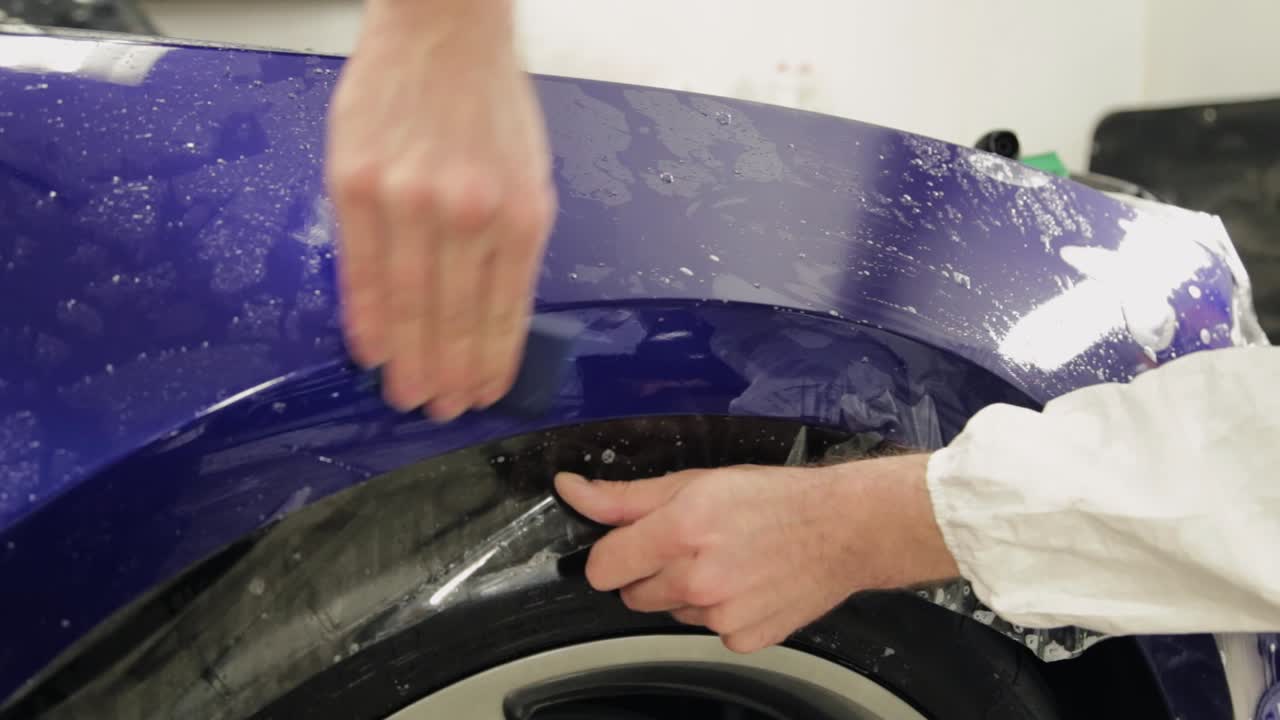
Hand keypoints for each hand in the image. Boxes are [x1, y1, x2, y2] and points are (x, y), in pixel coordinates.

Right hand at [327, 0, 555, 420]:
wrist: (441, 27)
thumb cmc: (487, 101)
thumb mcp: (529, 172)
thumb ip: (511, 242)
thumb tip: (490, 311)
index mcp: (521, 214)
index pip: (503, 312)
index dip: (490, 361)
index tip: (481, 394)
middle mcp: (467, 214)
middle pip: (454, 319)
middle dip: (448, 374)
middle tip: (441, 411)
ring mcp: (408, 201)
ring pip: (408, 305)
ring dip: (408, 360)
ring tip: (407, 396)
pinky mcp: (356, 185)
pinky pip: (361, 270)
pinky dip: (367, 318)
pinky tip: (371, 351)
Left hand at [554, 454, 958, 652]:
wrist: (842, 529)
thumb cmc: (771, 497)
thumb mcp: (694, 482)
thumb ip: (624, 496)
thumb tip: (570, 488)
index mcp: (679, 531)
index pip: (602, 567)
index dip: (612, 554)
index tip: (631, 543)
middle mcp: (696, 578)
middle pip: (631, 595)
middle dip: (649, 572)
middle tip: (688, 544)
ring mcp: (721, 615)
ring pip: (671, 612)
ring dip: (685, 592)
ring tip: (725, 559)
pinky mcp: (743, 639)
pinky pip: (707, 629)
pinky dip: (719, 611)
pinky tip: (745, 583)